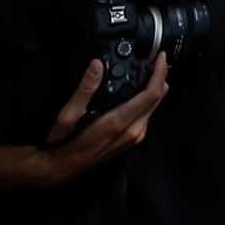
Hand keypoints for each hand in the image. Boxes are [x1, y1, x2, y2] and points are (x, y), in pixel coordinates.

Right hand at [40, 52, 166, 176]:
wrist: (64, 167)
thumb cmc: (65, 142)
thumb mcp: (68, 115)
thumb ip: (85, 89)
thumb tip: (97, 65)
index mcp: (119, 122)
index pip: (151, 94)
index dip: (160, 73)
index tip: (160, 57)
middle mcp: (132, 131)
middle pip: (157, 100)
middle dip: (160, 76)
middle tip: (156, 59)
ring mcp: (134, 137)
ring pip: (154, 107)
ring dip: (155, 88)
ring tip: (150, 70)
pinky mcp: (132, 140)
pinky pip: (147, 115)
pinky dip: (148, 99)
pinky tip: (140, 90)